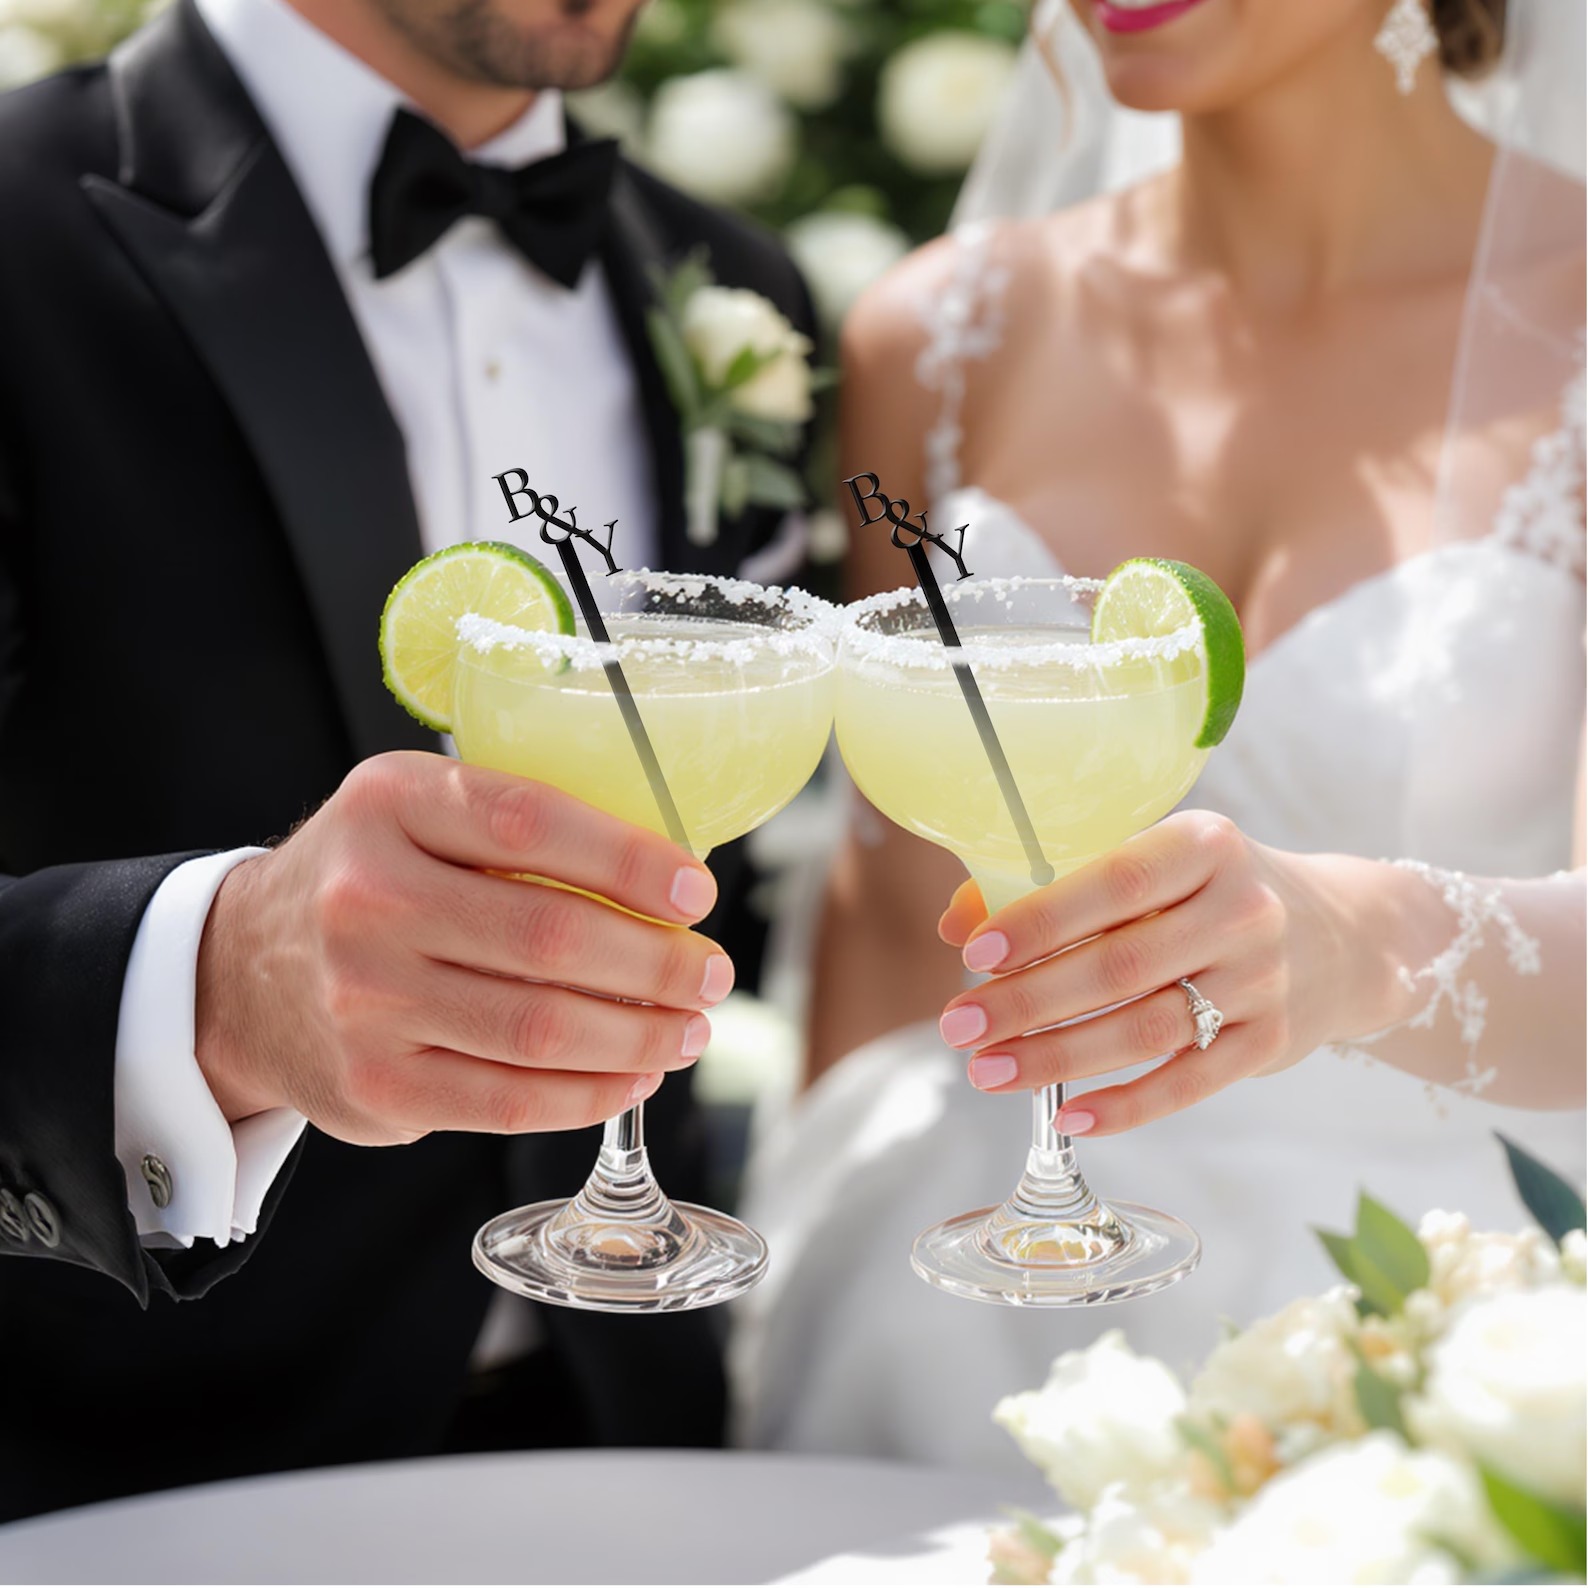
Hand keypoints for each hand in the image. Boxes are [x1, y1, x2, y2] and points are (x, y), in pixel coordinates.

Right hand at [195, 752, 732, 1144]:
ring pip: (540, 1028)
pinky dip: (592, 1093)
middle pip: (549, 937)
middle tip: (713, 972)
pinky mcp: (377, 1086)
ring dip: (641, 1034)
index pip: (529, 823)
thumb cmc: (370, 877)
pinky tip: (635, 1074)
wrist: (241, 971)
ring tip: (690, 1027)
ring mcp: (366, 1000)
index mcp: (391, 804)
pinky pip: (511, 1100)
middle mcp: (369, 898)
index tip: (695, 891)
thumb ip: (517, 826)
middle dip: (658, 963)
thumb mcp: (417, 811)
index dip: (629, 861)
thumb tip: (665, 879)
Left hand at [935, 812, 1404, 1135]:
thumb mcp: (1153, 864)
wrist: (1345, 936)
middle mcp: (1241, 910)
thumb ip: (1057, 885)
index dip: (1040, 919)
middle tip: (958, 1024)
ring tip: (988, 1070)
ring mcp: (1262, 980)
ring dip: (1057, 1058)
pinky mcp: (1271, 1043)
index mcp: (1204, 845)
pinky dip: (1125, 1105)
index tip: (975, 953)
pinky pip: (1188, 1083)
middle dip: (1026, 1001)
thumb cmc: (1212, 892)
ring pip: (1144, 1029)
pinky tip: (1068, 1117)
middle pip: (1118, 966)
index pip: (1112, 882)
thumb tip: (957, 925)